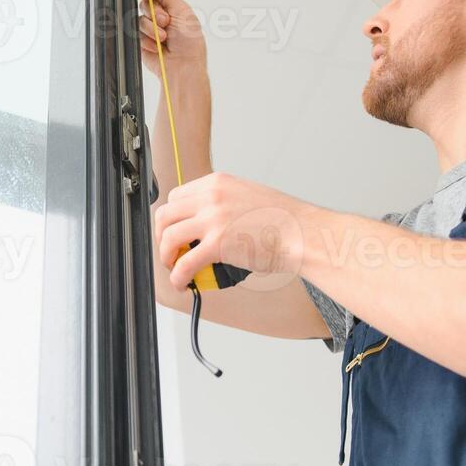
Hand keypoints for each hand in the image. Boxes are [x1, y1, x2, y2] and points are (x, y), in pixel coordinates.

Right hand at [139, 0, 206, 71]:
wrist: (183, 66)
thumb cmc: (189, 42)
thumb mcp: (182, 11)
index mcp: (171, 7)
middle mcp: (159, 17)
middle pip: (144, 4)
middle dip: (154, 13)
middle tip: (166, 22)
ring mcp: (150, 30)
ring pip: (139, 19)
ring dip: (152, 29)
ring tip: (164, 38)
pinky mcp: (142, 42)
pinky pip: (136, 34)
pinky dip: (147, 40)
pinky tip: (158, 47)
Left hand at [154, 172, 310, 289]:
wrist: (303, 234)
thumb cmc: (283, 221)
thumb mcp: (247, 196)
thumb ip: (223, 205)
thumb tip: (205, 224)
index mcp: (218, 183)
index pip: (177, 196)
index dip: (171, 217)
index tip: (173, 230)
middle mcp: (212, 197)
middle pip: (166, 214)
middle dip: (161, 235)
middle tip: (169, 250)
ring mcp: (213, 219)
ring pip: (168, 237)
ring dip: (165, 256)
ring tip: (174, 267)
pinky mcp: (217, 243)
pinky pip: (184, 263)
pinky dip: (178, 276)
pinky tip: (183, 282)